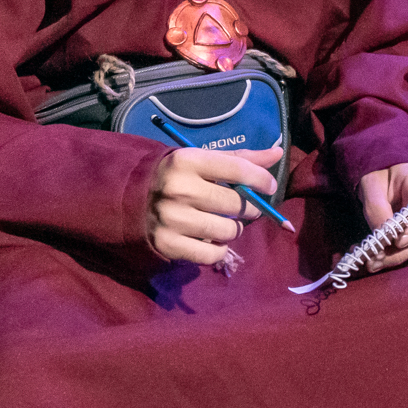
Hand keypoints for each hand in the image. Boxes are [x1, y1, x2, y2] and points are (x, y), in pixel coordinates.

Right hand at [146, 144, 284, 264]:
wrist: (129, 197)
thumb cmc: (176, 175)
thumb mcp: (202, 160)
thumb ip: (240, 158)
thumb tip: (277, 154)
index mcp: (187, 161)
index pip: (238, 170)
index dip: (261, 179)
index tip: (269, 186)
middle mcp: (179, 189)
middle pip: (236, 203)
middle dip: (249, 207)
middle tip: (245, 207)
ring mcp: (171, 219)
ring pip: (228, 230)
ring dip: (234, 229)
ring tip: (225, 222)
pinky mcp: (167, 244)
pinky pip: (212, 253)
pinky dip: (219, 249)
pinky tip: (213, 238)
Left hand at [357, 162, 407, 270]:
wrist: (388, 175)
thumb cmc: (381, 175)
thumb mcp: (372, 185)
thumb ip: (376, 209)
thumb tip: (382, 238)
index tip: (398, 241)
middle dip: (398, 253)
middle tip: (373, 260)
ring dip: (393, 259)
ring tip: (369, 263)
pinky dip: (392, 258)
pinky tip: (373, 260)